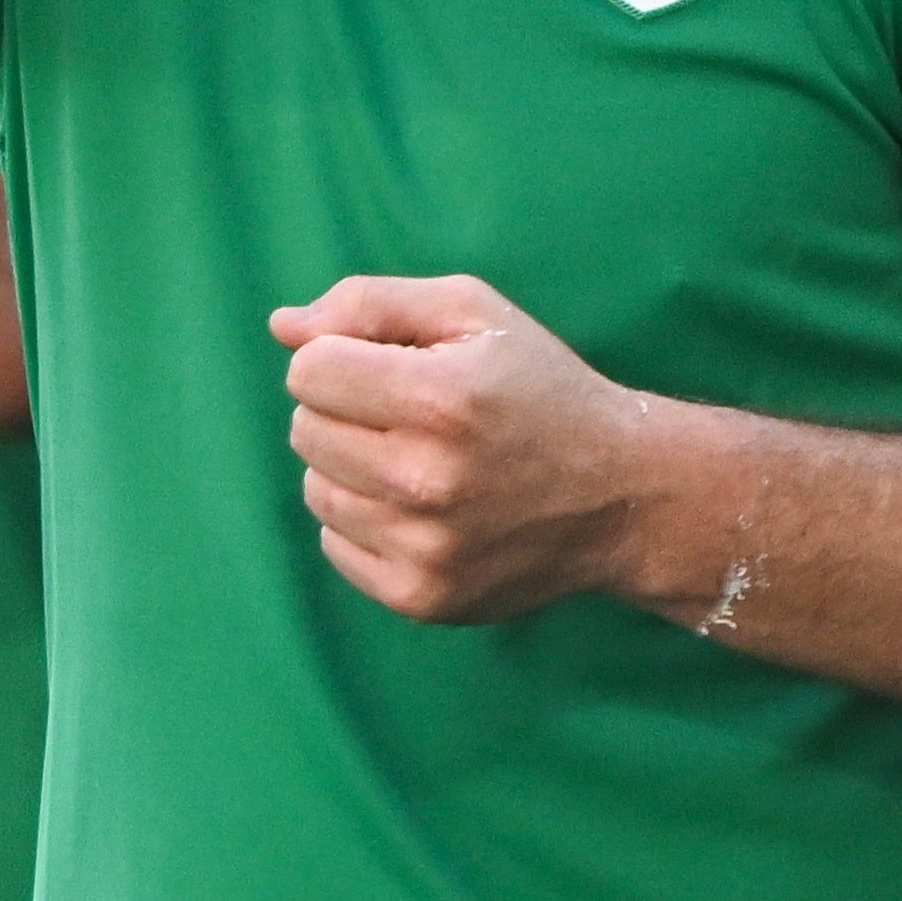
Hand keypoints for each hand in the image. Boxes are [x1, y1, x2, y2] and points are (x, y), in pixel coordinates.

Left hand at [272, 275, 663, 624]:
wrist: (620, 493)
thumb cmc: (539, 387)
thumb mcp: (472, 312)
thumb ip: (370, 303)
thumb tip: (281, 327)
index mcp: (441, 398)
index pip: (309, 371)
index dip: (343, 359)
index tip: (390, 368)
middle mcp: (429, 480)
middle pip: (305, 429)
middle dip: (347, 411)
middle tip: (412, 416)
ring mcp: (425, 548)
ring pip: (316, 488)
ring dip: (351, 467)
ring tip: (418, 460)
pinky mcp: (423, 597)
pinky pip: (336, 545)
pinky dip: (365, 521)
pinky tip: (422, 508)